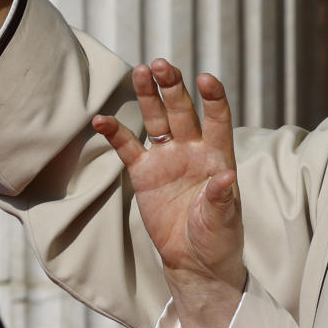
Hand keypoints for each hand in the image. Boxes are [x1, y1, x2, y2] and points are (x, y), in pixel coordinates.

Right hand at [92, 59, 245, 292]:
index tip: (205, 79)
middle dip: (172, 87)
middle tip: (161, 66)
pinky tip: (101, 119)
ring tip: (139, 71)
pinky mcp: (144, 173)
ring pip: (156, 119)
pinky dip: (115, 133)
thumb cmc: (217, 238)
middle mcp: (193, 149)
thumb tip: (227, 177)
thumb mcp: (223, 220)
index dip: (213, 98)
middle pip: (182, 110)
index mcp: (218, 155)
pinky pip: (128, 147)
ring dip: (147, 96)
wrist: (194, 261)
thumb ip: (221, 198)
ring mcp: (167, 158)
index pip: (217, 119)